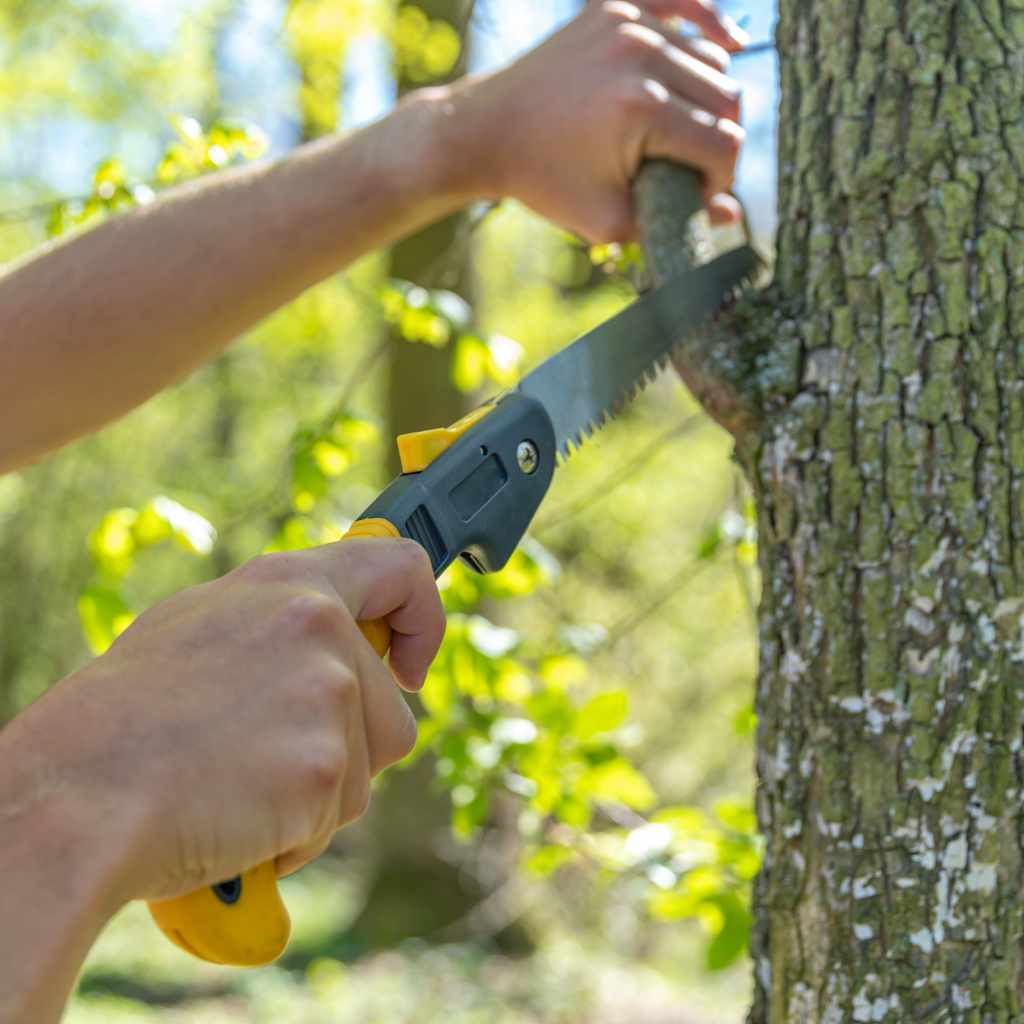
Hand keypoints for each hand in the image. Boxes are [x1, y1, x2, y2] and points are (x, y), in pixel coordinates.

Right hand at [16, 538, 443, 903]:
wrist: (79, 792)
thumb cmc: (127, 717)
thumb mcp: (204, 627)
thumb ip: (282, 622)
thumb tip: (340, 632)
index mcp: (290, 583)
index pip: (400, 566)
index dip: (422, 616)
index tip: (408, 664)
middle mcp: (320, 626)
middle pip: (393, 709)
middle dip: (349, 748)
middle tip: (269, 760)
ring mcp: (328, 694)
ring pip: (370, 767)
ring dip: (319, 792)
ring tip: (239, 784)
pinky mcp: (327, 766)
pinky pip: (336, 816)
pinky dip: (294, 833)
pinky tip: (236, 818)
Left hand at [452, 0, 746, 240]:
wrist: (487, 131)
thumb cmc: (545, 181)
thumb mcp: (606, 219)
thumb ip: (672, 219)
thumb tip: (731, 215)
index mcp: (642, 110)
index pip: (724, 143)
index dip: (720, 180)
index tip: (697, 195)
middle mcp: (641, 56)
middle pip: (727, 97)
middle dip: (720, 141)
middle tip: (691, 167)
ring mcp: (628, 24)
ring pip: (711, 58)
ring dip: (709, 98)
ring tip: (682, 130)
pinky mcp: (616, 7)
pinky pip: (682, 5)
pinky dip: (708, 22)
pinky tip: (732, 41)